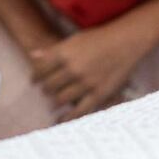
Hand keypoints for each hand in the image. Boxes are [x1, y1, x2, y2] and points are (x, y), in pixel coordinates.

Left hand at [28, 19, 153, 121]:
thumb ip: (53, 50)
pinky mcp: (98, 93)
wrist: (126, 41)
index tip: (35, 81)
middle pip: (49, 86)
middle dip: (45, 90)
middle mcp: (72, 68)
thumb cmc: (99, 38)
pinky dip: (68, 117)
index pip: (40, 71)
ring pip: (60, 99)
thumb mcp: (74, 40)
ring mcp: (85, 82)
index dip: (35, 78)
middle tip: (46, 91)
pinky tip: (62, 120)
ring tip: (55, 102)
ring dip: (55, 102)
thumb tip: (33, 55)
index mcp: (63, 53)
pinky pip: (79, 110)